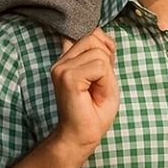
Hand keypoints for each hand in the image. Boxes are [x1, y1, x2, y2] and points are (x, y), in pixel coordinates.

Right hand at [50, 27, 117, 151]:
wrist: (83, 135)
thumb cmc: (95, 111)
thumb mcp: (105, 76)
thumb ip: (100, 54)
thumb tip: (96, 32)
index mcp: (67, 59)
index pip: (91, 34)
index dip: (106, 50)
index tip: (102, 74)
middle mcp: (61, 61)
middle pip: (94, 39)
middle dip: (107, 61)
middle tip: (99, 85)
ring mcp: (61, 68)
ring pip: (98, 52)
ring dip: (106, 74)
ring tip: (96, 91)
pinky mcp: (67, 77)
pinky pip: (99, 66)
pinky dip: (104, 81)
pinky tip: (93, 94)